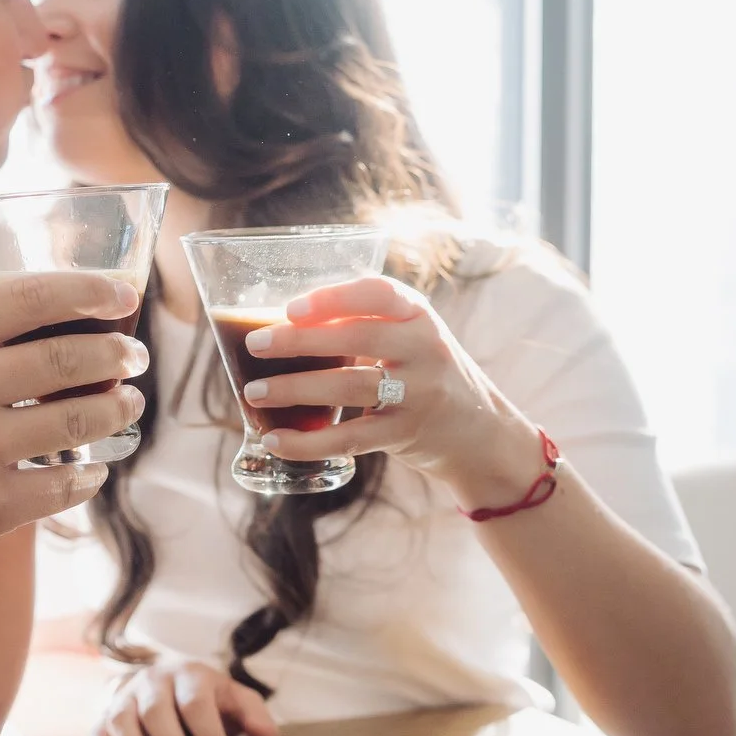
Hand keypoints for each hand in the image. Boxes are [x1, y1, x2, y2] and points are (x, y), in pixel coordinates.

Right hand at [0, 272, 147, 581]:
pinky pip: (65, 484)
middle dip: (118, 356)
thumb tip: (74, 318)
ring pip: (80, 420)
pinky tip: (93, 468)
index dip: (91, 291)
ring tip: (126, 405)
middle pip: (70, 357)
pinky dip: (90, 475)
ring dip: (118, 410)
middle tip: (134, 358)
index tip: (124, 298)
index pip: (32, 296)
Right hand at [93, 657, 278, 735]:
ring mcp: (125, 697)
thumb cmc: (204, 697)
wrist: (161, 677)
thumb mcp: (232, 697)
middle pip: (158, 711)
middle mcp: (152, 682)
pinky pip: (96, 729)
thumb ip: (253, 715)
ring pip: (122, 719)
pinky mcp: (104, 713)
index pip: (197, 705)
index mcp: (188, 675)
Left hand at [240, 275, 542, 506]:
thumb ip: (363, 324)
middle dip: (299, 341)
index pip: (379, 293)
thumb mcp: (411, 338)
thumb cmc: (424, 373)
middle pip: (357, 338)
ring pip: (349, 388)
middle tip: (255, 344)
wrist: (481, 432)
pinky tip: (275, 440)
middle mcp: (424, 349)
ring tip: (253, 393)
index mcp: (419, 315)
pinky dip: (308, 441)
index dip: (334, 298)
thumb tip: (279, 322)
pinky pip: (351, 438)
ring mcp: (418, 393)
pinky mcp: (406, 434)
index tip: (291, 307)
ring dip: (294, 389)